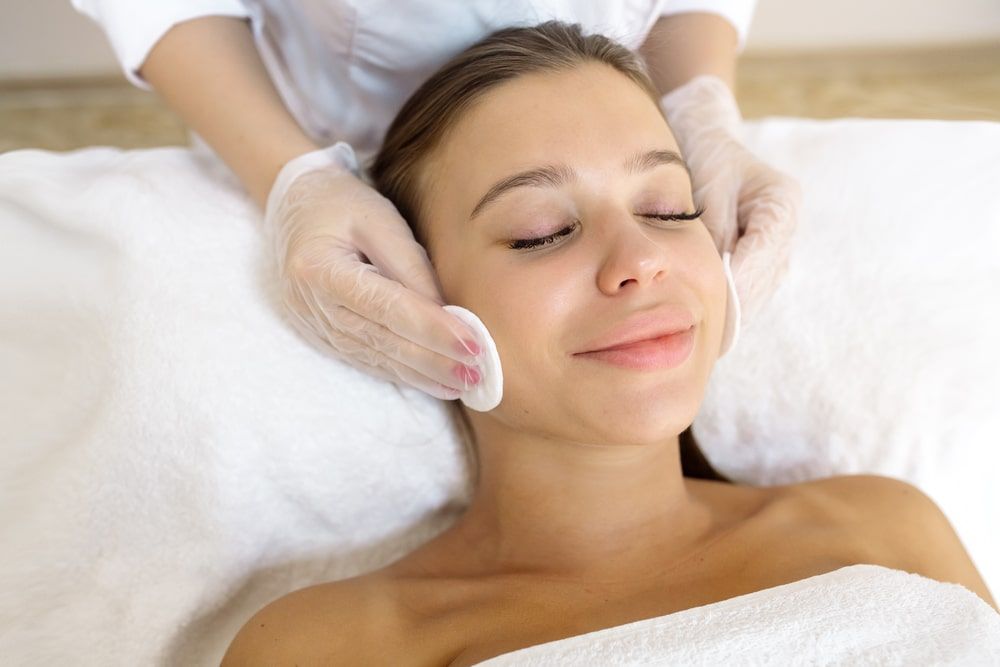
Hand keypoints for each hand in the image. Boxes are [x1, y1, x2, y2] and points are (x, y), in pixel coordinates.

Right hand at [264, 143, 482, 399]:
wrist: (293, 207)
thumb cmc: (341, 204)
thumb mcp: (379, 219)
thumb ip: (411, 266)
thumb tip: (447, 314)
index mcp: (319, 268)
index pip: (385, 306)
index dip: (430, 328)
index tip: (472, 345)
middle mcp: (311, 305)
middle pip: (381, 340)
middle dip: (433, 361)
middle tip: (478, 375)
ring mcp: (314, 325)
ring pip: (375, 358)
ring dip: (422, 376)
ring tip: (465, 384)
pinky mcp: (322, 336)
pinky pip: (366, 360)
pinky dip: (403, 374)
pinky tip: (435, 383)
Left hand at [659, 75, 801, 325]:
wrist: (712, 147)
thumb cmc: (707, 161)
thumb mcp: (705, 186)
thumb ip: (714, 228)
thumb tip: (713, 274)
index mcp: (780, 204)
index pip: (758, 260)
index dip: (732, 291)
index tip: (707, 315)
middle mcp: (787, 228)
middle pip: (760, 284)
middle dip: (729, 310)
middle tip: (696, 337)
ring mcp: (779, 248)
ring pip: (756, 295)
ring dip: (730, 314)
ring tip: (697, 337)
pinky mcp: (765, 261)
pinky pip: (748, 293)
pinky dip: (728, 307)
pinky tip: (703, 322)